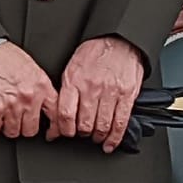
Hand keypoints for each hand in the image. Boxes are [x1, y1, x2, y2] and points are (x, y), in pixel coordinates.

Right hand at [0, 41, 58, 139]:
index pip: (55, 113)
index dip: (53, 126)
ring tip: (3, 114)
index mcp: (41, 85)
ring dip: (7, 126)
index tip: (51, 131)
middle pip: (31, 129)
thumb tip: (43, 103)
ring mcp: (11, 105)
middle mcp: (28, 97)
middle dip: (23, 126)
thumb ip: (38, 87)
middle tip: (17, 119)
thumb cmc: (1, 56)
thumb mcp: (30, 67)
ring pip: (13, 132)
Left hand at [57, 35, 145, 153]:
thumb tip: (55, 114)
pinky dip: (115, 138)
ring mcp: (110, 92)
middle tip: (81, 134)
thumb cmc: (94, 53)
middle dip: (81, 134)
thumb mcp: (72, 67)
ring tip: (96, 137)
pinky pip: (120, 123)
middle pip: (84, 124)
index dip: (63, 130)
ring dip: (97, 137)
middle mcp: (92, 87)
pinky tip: (110, 143)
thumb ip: (66, 92)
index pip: (65, 114)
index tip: (63, 133)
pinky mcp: (127, 95)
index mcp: (75, 80)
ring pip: (102, 126)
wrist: (119, 40)